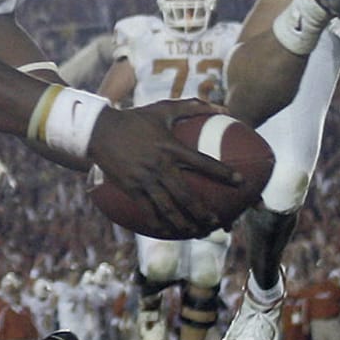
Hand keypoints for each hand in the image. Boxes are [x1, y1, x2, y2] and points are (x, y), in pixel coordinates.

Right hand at [88, 99, 239, 237]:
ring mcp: (145, 179)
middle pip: (187, 195)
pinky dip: (159, 224)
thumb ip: (192, 106)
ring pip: (168, 208)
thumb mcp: (162, 109)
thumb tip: (223, 108)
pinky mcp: (131, 188)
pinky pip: (148, 211)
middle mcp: (159, 166)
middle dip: (204, 212)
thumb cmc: (134, 118)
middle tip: (218, 222)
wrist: (99, 131)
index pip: (202, 162)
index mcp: (170, 147)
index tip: (240, 182)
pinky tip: (168, 232)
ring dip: (185, 223)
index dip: (223, 172)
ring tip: (198, 232)